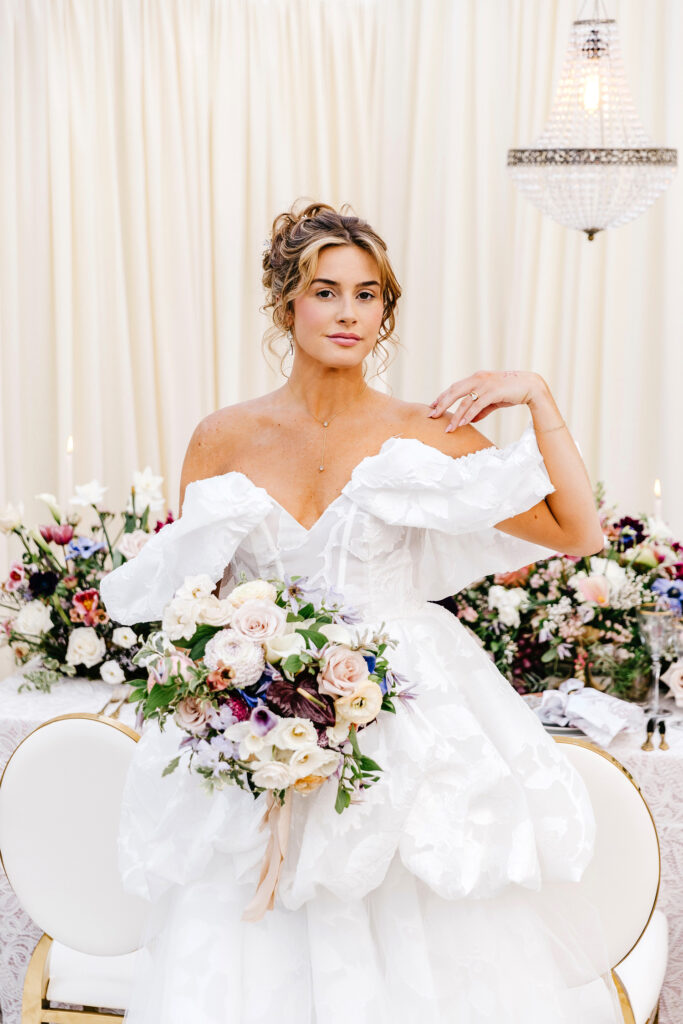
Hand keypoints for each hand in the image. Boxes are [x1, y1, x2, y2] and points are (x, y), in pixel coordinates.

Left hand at [428, 371, 545, 432]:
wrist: (531, 386)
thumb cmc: (511, 392)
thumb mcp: (493, 400)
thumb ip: (481, 409)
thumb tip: (470, 420)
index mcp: (476, 378)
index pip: (454, 387)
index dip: (442, 397)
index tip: (432, 406)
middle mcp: (478, 379)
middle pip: (454, 391)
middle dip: (441, 404)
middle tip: (431, 416)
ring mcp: (486, 384)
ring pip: (464, 401)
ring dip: (455, 416)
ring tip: (448, 428)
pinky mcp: (493, 391)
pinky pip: (477, 404)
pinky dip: (468, 414)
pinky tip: (463, 423)